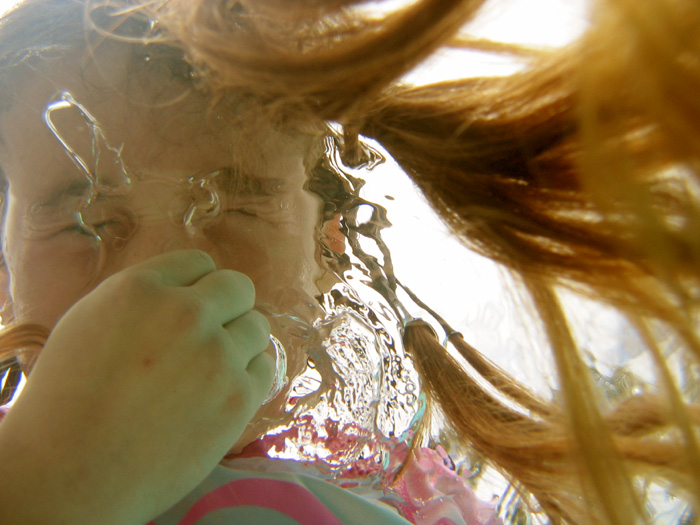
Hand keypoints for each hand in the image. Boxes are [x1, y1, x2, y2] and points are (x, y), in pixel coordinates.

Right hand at [0, 250, 273, 523]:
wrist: (73, 473)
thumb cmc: (66, 401)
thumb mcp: (89, 323)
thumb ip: (141, 297)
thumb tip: (186, 289)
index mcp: (141, 289)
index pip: (197, 263)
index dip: (194, 285)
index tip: (189, 305)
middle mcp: (186, 313)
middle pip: (238, 287)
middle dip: (227, 305)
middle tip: (210, 332)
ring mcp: (217, 355)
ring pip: (257, 325)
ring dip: (239, 339)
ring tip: (212, 366)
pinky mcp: (238, 396)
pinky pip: (264, 367)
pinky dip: (248, 375)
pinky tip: (222, 390)